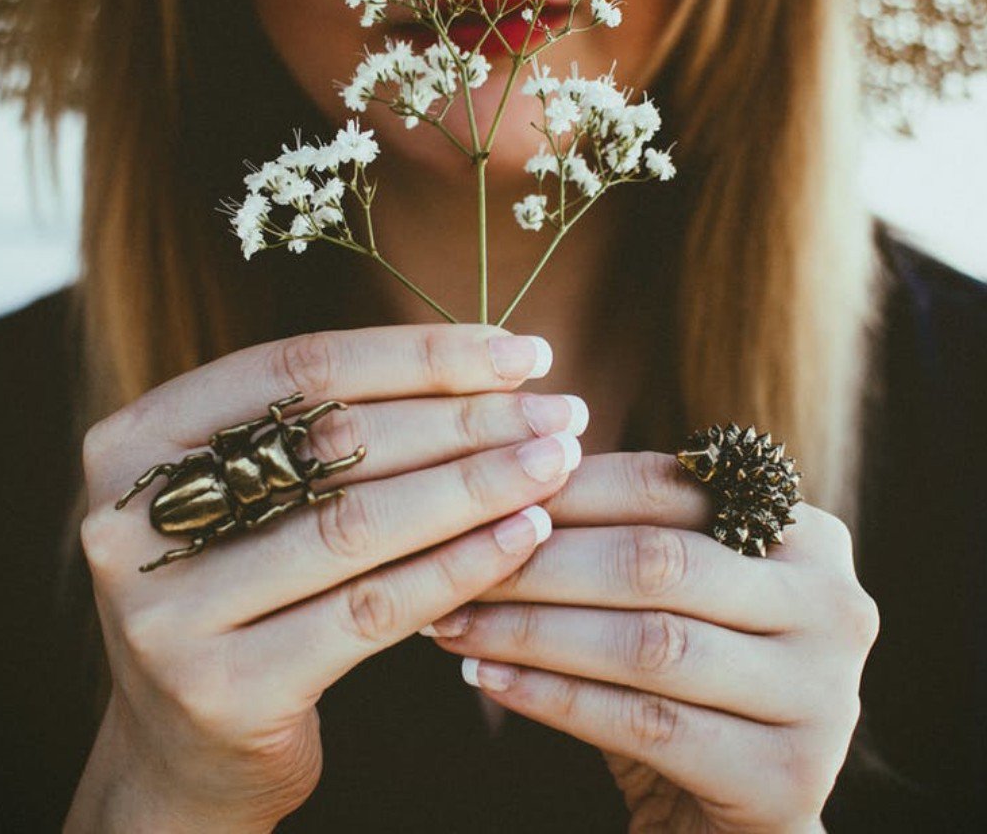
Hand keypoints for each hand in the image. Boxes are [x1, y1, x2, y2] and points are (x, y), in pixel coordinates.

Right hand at [67, 325, 586, 831]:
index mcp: (137, 440)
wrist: (188, 745)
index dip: (420, 353)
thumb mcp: (259, 494)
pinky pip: (371, 609)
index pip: (299, 366)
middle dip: (465, 418)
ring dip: (476, 485)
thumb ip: (329, 430)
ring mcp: (169, 609)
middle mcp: (132, 516)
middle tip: (560, 410)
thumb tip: (491, 369)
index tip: (521, 350)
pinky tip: (523, 536)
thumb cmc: (248, 586)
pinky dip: (458, 565)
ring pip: (356, 523)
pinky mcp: (224, 687)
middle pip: (332, 441)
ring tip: (556, 462)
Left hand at [423, 449, 878, 832]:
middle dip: (541, 561)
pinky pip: (645, 723)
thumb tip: (500, 485)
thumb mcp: (672, 592)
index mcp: (805, 532)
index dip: (567, 488)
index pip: (668, 487)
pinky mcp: (787, 775)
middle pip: (657, 562)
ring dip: (534, 630)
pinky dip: (555, 697)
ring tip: (455, 622)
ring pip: (648, 642)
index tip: (485, 494)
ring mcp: (822, 694)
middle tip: (455, 560)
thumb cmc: (690, 673)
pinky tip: (491, 678)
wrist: (743, 807)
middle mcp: (831, 603)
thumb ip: (619, 534)